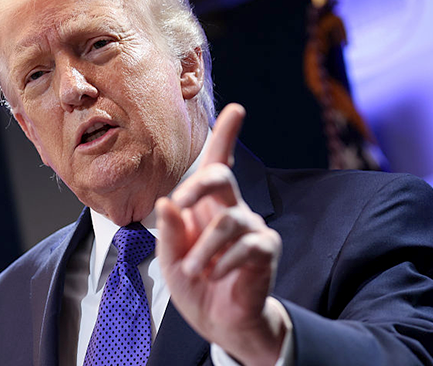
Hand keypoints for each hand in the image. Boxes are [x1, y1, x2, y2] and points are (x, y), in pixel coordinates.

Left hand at [156, 103, 285, 365]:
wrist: (220, 321)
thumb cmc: (195, 284)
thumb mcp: (170, 260)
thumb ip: (167, 233)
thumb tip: (166, 202)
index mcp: (206, 206)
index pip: (216, 164)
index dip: (226, 136)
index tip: (236, 109)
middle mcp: (231, 209)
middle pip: (221, 175)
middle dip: (198, 184)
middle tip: (180, 204)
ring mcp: (252, 228)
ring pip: (227, 222)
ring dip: (203, 250)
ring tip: (194, 271)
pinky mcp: (266, 249)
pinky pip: (245, 246)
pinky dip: (223, 263)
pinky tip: (216, 276)